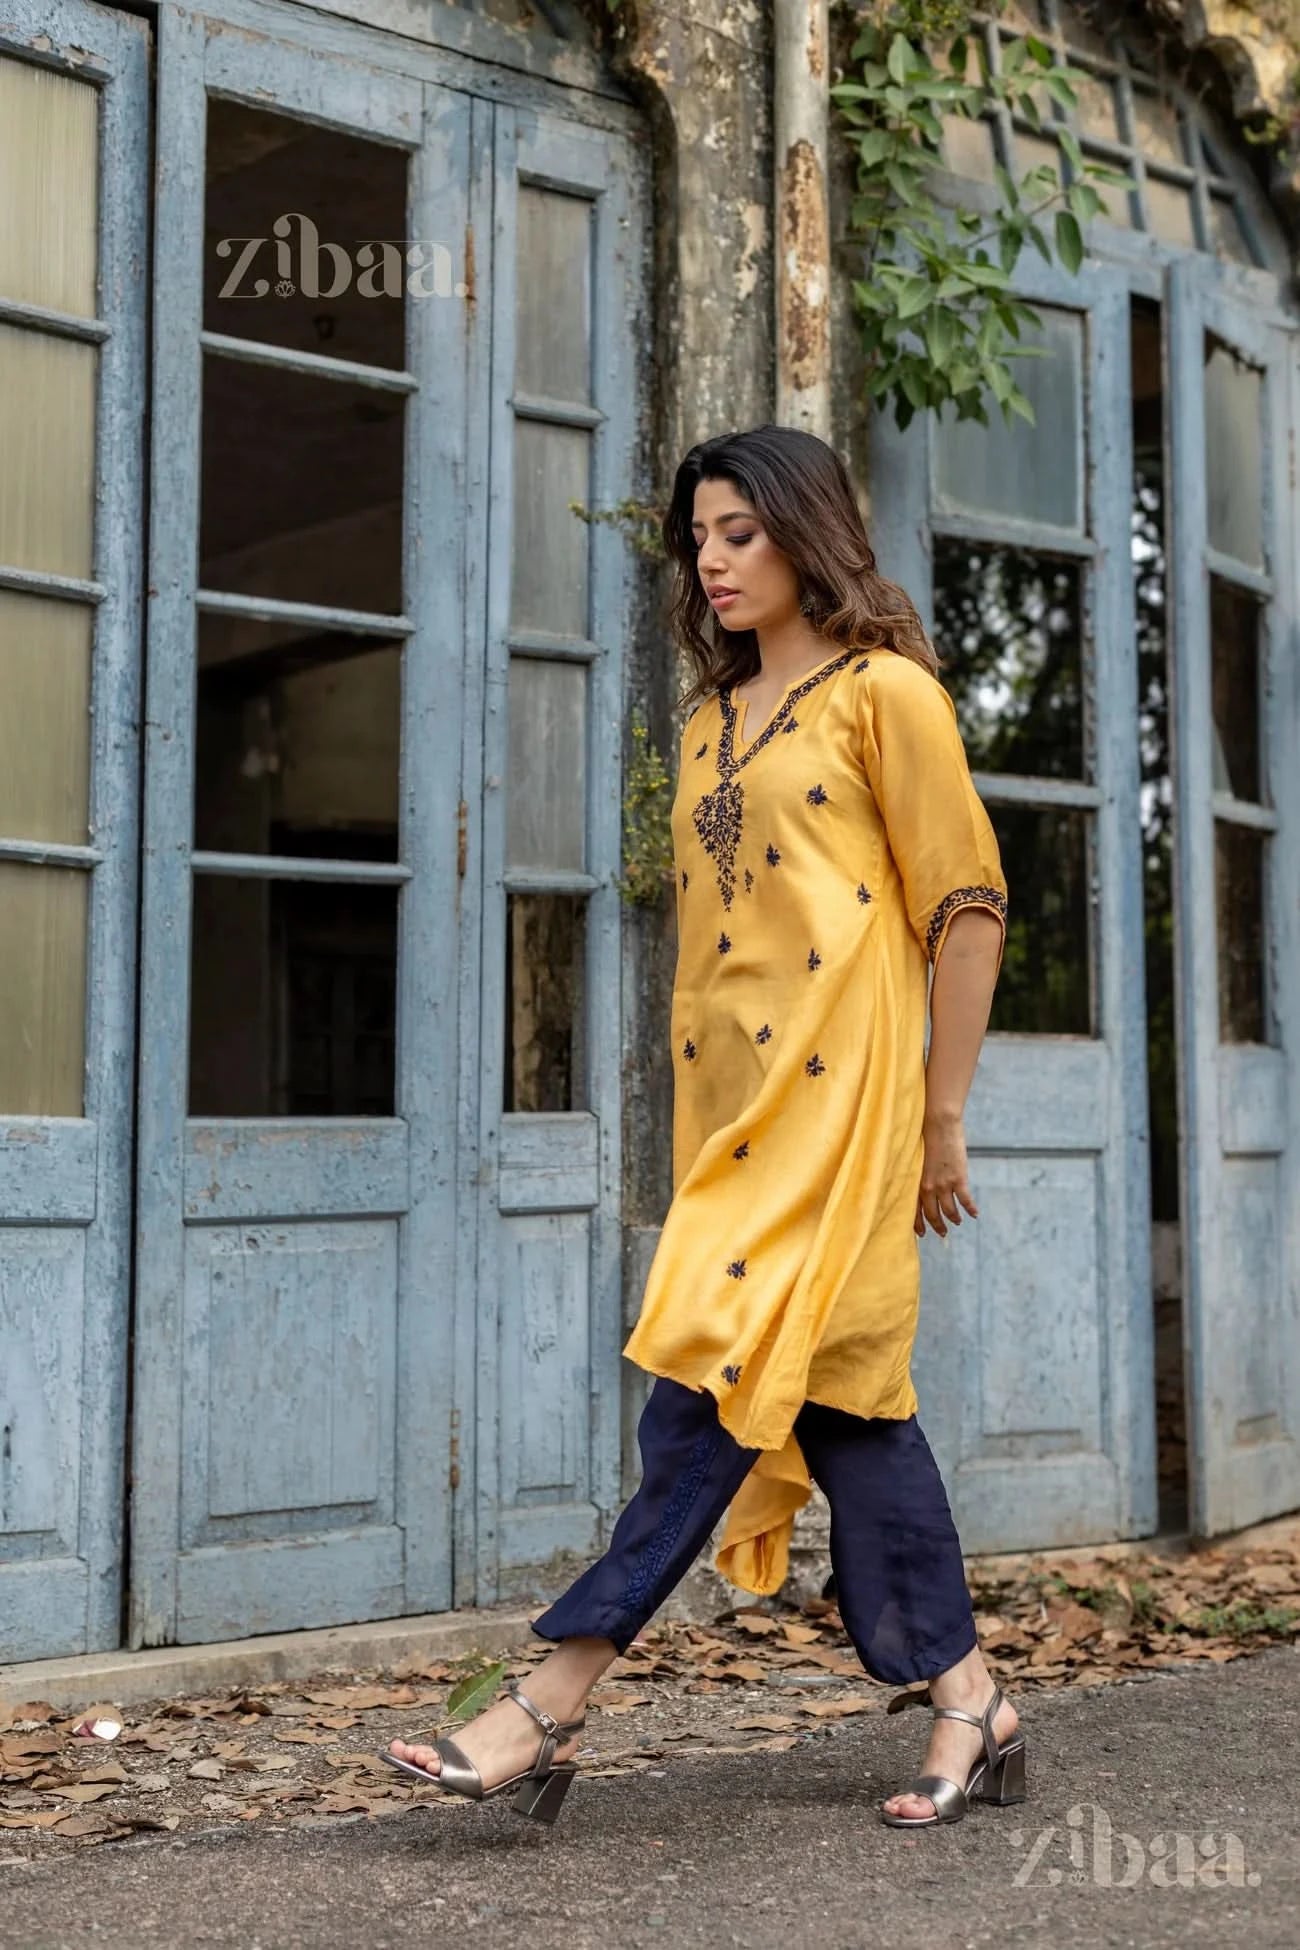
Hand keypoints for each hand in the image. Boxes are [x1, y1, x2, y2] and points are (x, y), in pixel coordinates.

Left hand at [914, 1111, 977, 1238]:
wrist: (938, 1123)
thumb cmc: (925, 1135)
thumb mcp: (917, 1157)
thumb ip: (919, 1172)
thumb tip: (922, 1180)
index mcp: (915, 1181)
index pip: (914, 1209)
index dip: (918, 1223)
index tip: (921, 1233)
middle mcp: (927, 1187)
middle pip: (932, 1214)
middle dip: (937, 1226)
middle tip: (942, 1233)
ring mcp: (943, 1184)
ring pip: (949, 1211)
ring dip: (954, 1219)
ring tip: (958, 1222)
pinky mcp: (958, 1178)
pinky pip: (965, 1200)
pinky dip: (971, 1209)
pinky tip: (975, 1214)